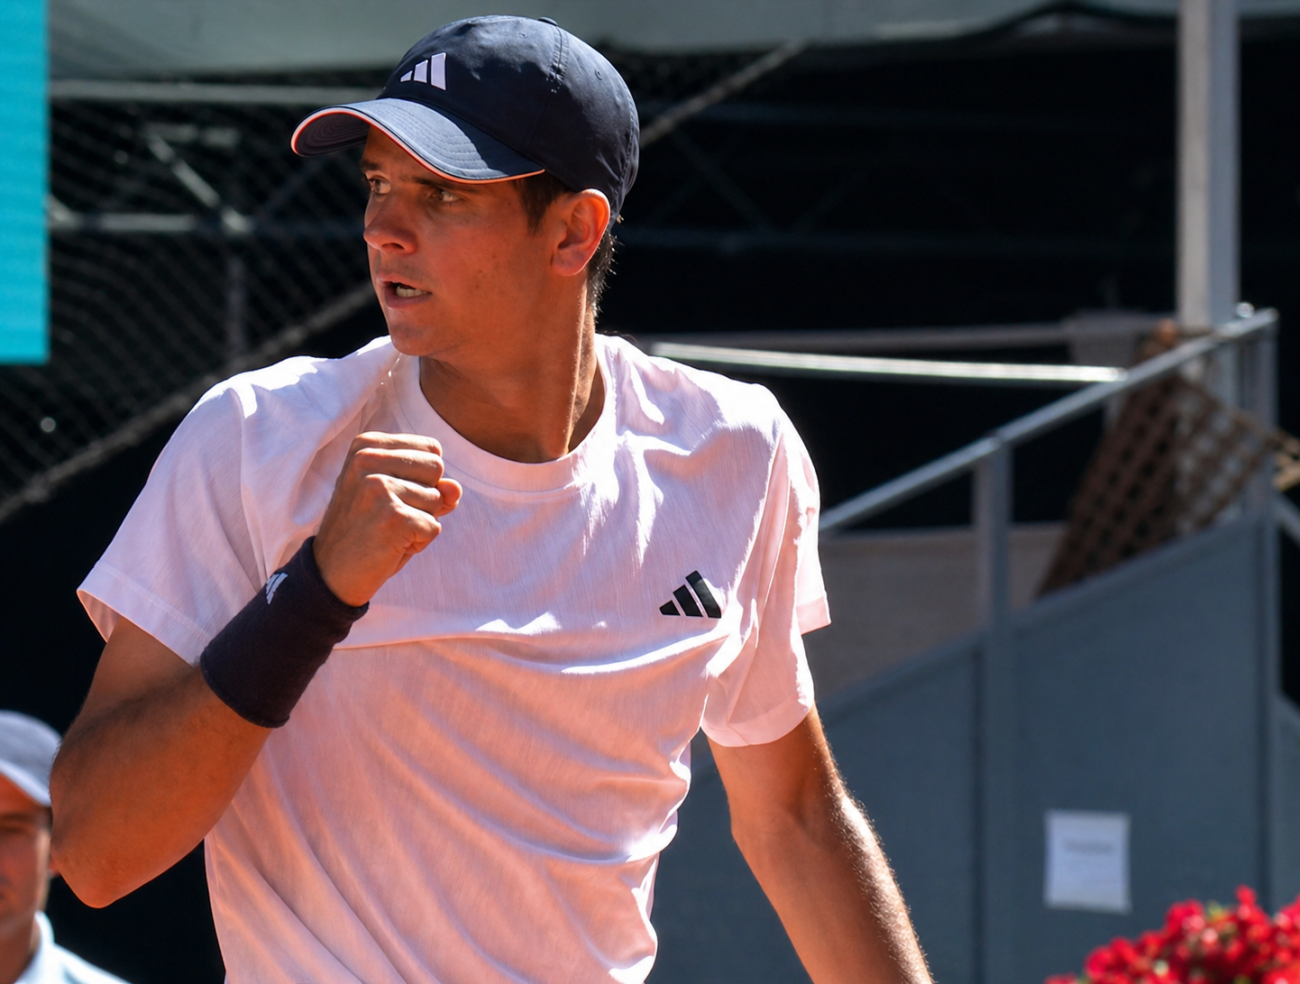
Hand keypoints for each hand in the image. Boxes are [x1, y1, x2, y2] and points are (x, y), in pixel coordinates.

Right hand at [313, 432, 461, 606]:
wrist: (330, 572)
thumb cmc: (367, 530)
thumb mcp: (397, 497)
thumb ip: (431, 485)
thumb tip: (455, 488)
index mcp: (367, 445)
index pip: (431, 449)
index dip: (423, 478)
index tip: (390, 495)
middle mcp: (368, 459)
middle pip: (437, 468)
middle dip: (426, 497)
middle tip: (390, 515)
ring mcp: (379, 487)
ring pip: (438, 500)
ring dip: (420, 522)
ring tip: (387, 530)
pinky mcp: (392, 517)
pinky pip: (434, 527)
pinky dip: (419, 542)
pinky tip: (390, 546)